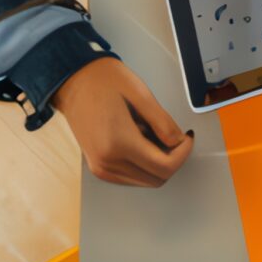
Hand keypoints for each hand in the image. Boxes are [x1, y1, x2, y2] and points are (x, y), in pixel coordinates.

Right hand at [55, 57, 192, 186]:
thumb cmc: (103, 81)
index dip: (184, 153)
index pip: (165, 166)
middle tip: (175, 136)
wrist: (74, 80)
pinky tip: (142, 142)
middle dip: (173, 159)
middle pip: (157, 178)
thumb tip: (178, 141)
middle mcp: (107, 161)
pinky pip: (130, 177)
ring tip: (152, 135)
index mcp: (118, 144)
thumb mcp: (142, 95)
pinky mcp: (97, 166)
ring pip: (145, 180)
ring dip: (158, 163)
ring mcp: (100, 167)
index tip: (187, 137)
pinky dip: (143, 164)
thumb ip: (164, 123)